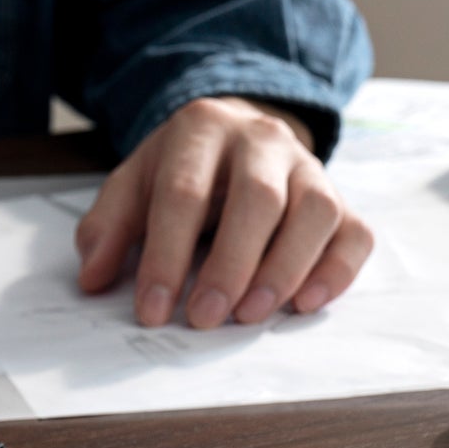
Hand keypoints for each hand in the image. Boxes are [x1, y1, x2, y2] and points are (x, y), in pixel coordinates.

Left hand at [74, 96, 371, 327]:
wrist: (237, 134)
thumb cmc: (181, 171)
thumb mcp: (133, 185)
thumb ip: (107, 228)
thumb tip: (93, 279)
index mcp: (201, 129)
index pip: (184, 193)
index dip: (166, 255)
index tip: (152, 309)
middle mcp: (262, 140)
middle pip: (259, 199)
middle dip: (231, 265)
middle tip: (205, 318)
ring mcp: (308, 167)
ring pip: (316, 213)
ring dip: (286, 270)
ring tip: (251, 315)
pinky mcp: (341, 198)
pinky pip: (355, 233)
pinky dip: (337, 272)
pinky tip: (305, 304)